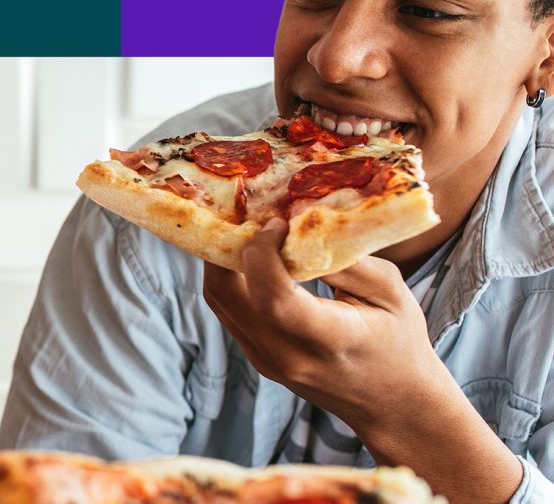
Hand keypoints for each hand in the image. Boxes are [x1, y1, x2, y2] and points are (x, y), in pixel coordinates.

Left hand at [202, 217, 445, 430]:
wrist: (392, 404)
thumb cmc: (399, 340)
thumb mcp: (391, 292)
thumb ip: (345, 260)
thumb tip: (299, 227)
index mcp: (330, 340)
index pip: (273, 298)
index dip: (262, 252)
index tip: (276, 223)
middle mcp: (288, 356)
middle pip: (228, 295)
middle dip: (228, 247)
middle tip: (248, 214)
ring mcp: (267, 361)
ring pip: (220, 301)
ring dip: (223, 260)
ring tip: (246, 230)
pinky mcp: (257, 358)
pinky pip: (227, 311)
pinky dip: (230, 279)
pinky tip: (248, 256)